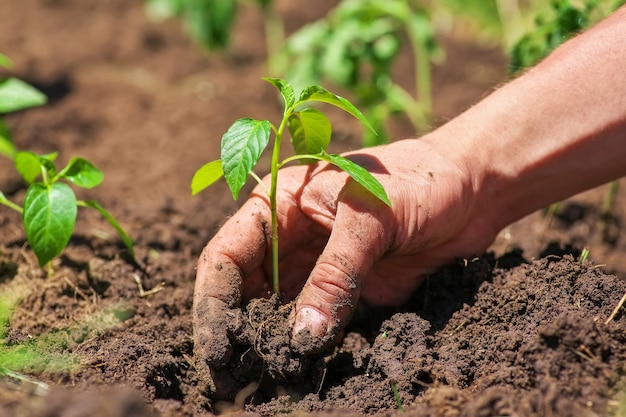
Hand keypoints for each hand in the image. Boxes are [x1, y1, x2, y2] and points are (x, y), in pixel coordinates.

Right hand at [193, 135, 498, 397]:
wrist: (472, 188)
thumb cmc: (419, 180)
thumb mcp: (371, 217)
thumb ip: (336, 274)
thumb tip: (302, 339)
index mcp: (279, 205)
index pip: (226, 257)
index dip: (214, 303)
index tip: (219, 347)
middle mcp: (289, 240)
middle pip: (243, 292)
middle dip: (232, 335)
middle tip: (229, 381)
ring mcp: (317, 268)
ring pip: (275, 313)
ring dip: (265, 347)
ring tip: (256, 385)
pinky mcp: (347, 292)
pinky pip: (315, 324)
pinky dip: (304, 349)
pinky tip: (296, 372)